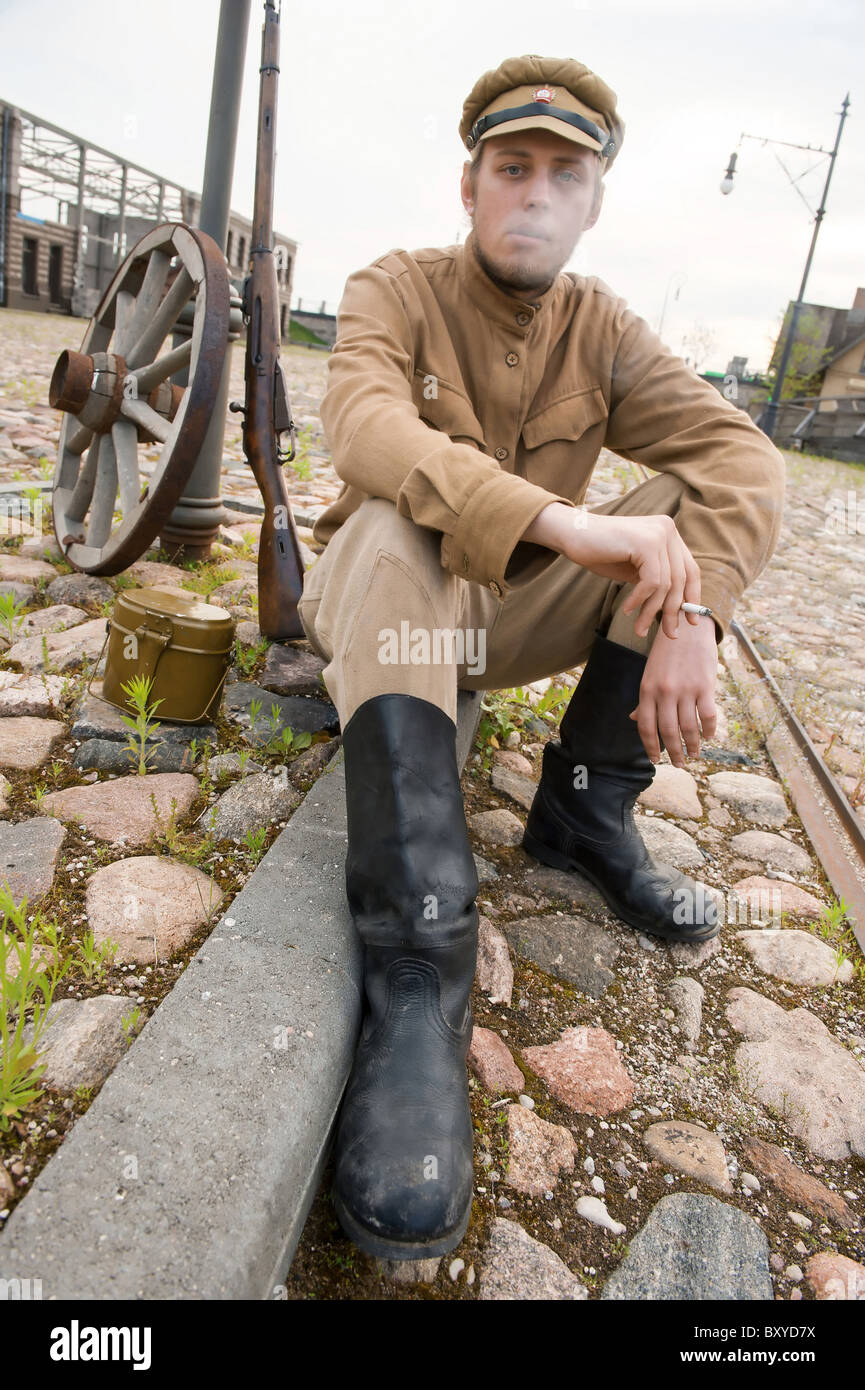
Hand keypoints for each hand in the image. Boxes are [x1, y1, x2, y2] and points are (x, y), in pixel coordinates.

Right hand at [559, 512, 702, 639]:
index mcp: (668, 533)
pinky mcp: (646, 543)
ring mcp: (658, 534)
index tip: (690, 621)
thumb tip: (677, 611)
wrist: (572, 535)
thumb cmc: (600, 553)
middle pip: (681, 579)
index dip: (692, 596)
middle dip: (673, 611)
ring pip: (666, 584)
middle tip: (669, 634)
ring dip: (651, 611)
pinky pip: (652, 582)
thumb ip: (656, 581)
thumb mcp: (635, 570)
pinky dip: (640, 600)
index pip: (690, 569)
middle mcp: (668, 529)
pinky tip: (626, 609)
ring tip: (639, 628)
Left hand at [629, 613, 717, 764]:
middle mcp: (665, 692)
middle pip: (668, 731)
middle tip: (678, 764)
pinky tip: (708, 737)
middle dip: (673, 752)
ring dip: (692, 745)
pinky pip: (708, 715)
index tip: (655, 761)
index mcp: (647, 690)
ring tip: (694, 754)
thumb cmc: (666, 654)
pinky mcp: (705, 685)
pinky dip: (709, 730)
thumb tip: (635, 719)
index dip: (650, 747)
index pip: (646, 727)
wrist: (687, 627)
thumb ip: (645, 699)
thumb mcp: (650, 674)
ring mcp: (686, 689)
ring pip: (689, 727)